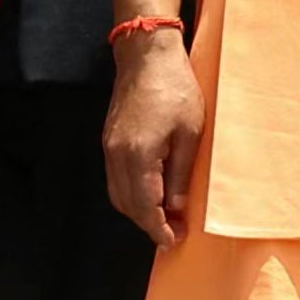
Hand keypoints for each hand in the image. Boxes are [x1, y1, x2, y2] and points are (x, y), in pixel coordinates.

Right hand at [104, 34, 207, 244]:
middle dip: (148, 223)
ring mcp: (109, 148)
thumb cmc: (176, 89)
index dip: (158, 227)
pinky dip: (131, 194)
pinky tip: (150, 195)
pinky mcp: (109, 141)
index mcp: (138, 155)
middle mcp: (117, 156)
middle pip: (128, 204)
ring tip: (164, 219)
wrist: (146, 57)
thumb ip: (180, 174)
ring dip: (139, 211)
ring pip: (118, 194)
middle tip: (172, 234)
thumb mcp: (190, 133)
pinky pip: (116, 179)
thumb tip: (178, 208)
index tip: (172, 241)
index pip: (146, 205)